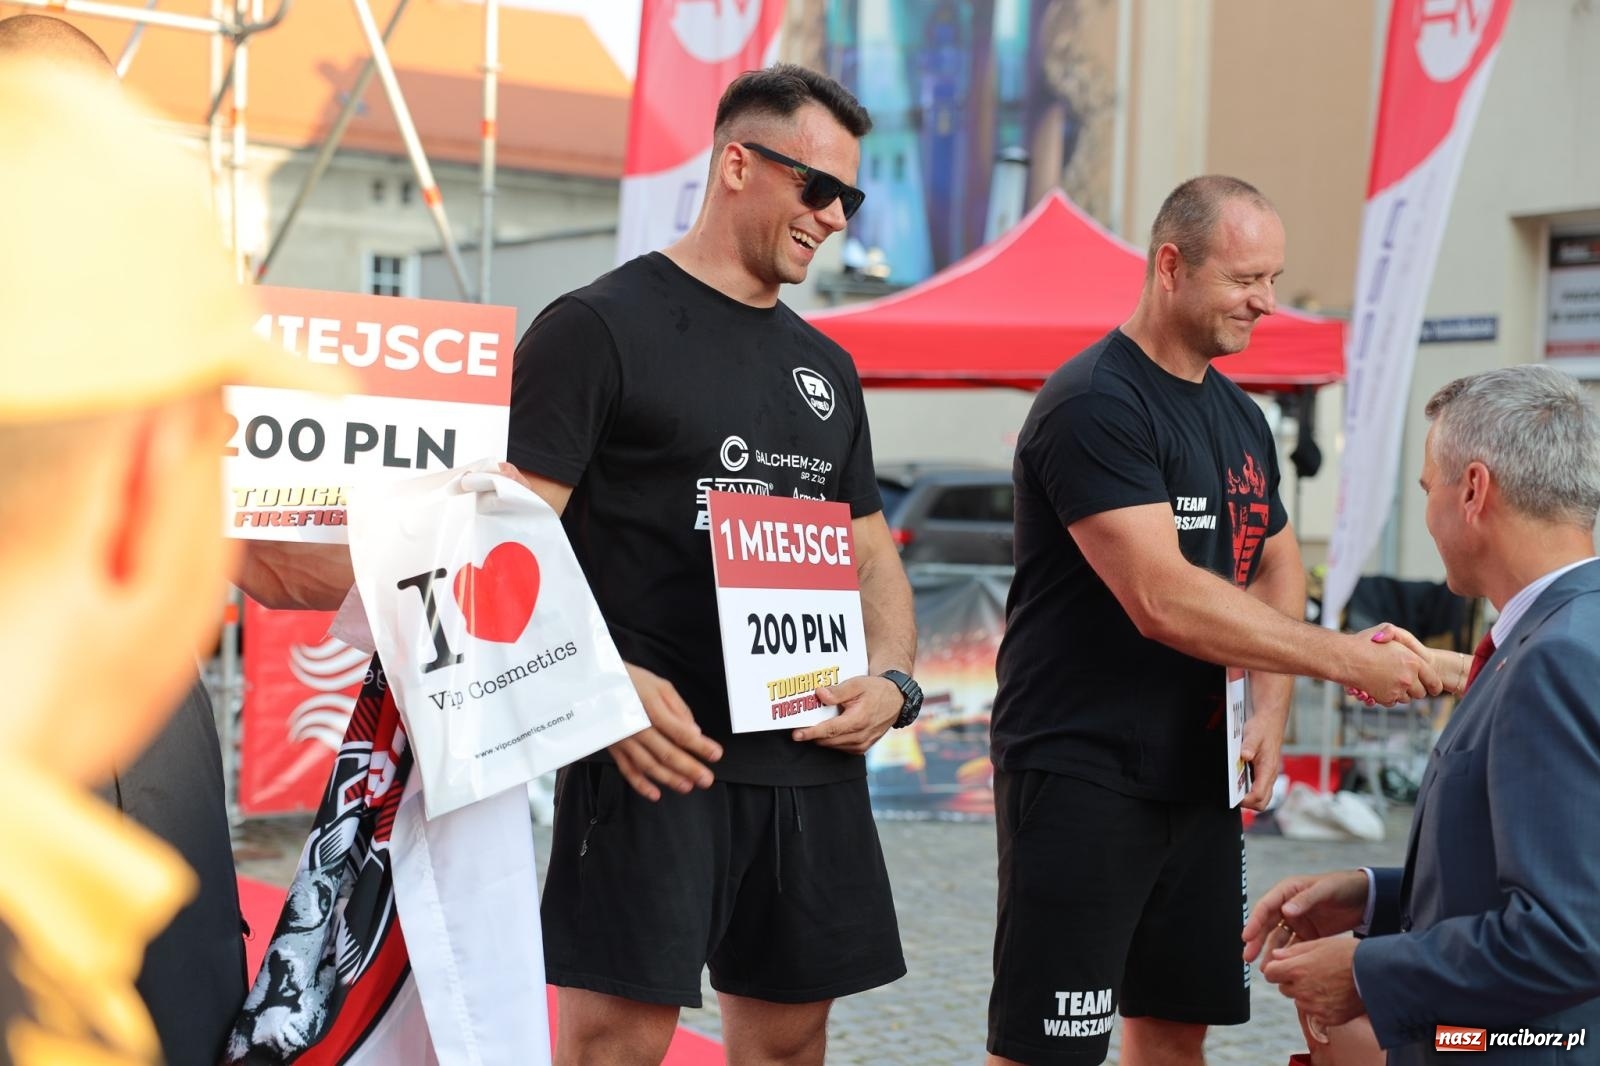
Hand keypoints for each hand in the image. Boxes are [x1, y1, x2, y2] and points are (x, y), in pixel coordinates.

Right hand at [607, 662, 721, 800]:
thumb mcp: (659, 685)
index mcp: (650, 708)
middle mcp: (636, 726)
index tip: (716, 754)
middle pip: (666, 752)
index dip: (700, 745)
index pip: (680, 732)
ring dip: (669, 779)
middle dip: (689, 768)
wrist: (594, 681)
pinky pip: (627, 769)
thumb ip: (679, 709)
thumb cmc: (631, 680)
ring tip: (687, 786)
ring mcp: (623, 739)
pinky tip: (655, 793)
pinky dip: (640, 784)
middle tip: (707, 780)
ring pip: (648, 765)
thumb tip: (694, 732)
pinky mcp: (613, 747)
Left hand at [792, 674, 901, 752]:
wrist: (895, 700)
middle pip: (828, 740)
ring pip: (833, 745)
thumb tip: (820, 694)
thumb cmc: (875, 690)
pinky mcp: (862, 748)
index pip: (829, 730)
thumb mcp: (857, 684)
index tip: (796, 735)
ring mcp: (862, 744)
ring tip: (815, 724)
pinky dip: (832, 740)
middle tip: (798, 726)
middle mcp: (860, 736)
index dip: (811, 733)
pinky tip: (830, 729)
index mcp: (858, 720)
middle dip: (812, 734)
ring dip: (822, 737)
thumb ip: (838, 691)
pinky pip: (841, 747)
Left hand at [1238, 711, 1282, 811]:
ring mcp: (1268, 775)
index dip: (1245, 800)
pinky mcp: (1264, 773)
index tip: (1232, 797)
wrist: (1270, 721)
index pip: (1259, 795)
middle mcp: (1270, 776)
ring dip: (1248, 798)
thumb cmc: (1262, 728)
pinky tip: (1237, 782)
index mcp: (1268, 769)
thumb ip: (1248, 745)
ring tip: (1233, 790)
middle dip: (1247, 804)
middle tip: (1232, 796)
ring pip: (1262, 797)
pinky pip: (1259, 789)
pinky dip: (1249, 790)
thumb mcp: (1253, 734)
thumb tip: (1245, 756)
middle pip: (1262, 802)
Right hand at [1243, 869, 1368, 962]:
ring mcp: (1297, 922)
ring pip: (1278, 939)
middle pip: (1267, 925)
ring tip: (1265, 969)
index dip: (1255, 922)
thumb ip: (1306, 900)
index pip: (1266, 906)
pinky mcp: (1308, 934)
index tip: (1247, 937)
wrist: (1365, 899)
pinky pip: (1294, 947)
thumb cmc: (1342, 887)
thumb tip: (1285, 911)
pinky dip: (1287, 957)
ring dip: (1270, 953)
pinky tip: (1283, 968)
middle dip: (1256, 941)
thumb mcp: (1325, 890)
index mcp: (1288, 891)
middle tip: (1247, 957)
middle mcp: (1288, 907)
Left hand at [1262, 937, 1364, 1031]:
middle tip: (1310, 973)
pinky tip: (1334, 995)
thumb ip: (1294, 951)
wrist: (1377, 976)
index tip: (1284, 966)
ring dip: (1305, 994)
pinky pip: (1315, 1013)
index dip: (1275, 969)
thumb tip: (1275, 955)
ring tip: (1325, 983)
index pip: (1269, 973)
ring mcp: (1314, 1007)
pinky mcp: (1327, 1018)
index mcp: (1297, 970)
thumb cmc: (1349, 955)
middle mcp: (1302, 990)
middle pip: (1283, 988)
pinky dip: (1320, 1006)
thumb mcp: (1320, 944)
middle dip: (1291, 981)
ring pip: (1299, 1001)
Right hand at [1343, 625, 1441, 704]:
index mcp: (1413, 661)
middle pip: (1420, 693)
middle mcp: (1408, 677)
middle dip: (1414, 689)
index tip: (1434, 688)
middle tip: (1406, 682)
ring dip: (1401, 693)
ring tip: (1390, 682)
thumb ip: (1400, 636)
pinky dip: (1388, 697)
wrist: (1344, 657)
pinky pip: (1392, 702)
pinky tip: (1380, 686)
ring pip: (1406, 699)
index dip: (1434, 686)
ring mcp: (1396, 689)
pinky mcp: (1385, 698)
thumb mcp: (1386, 629)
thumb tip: (1404, 648)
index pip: (1433, 680)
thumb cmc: (1363, 642)